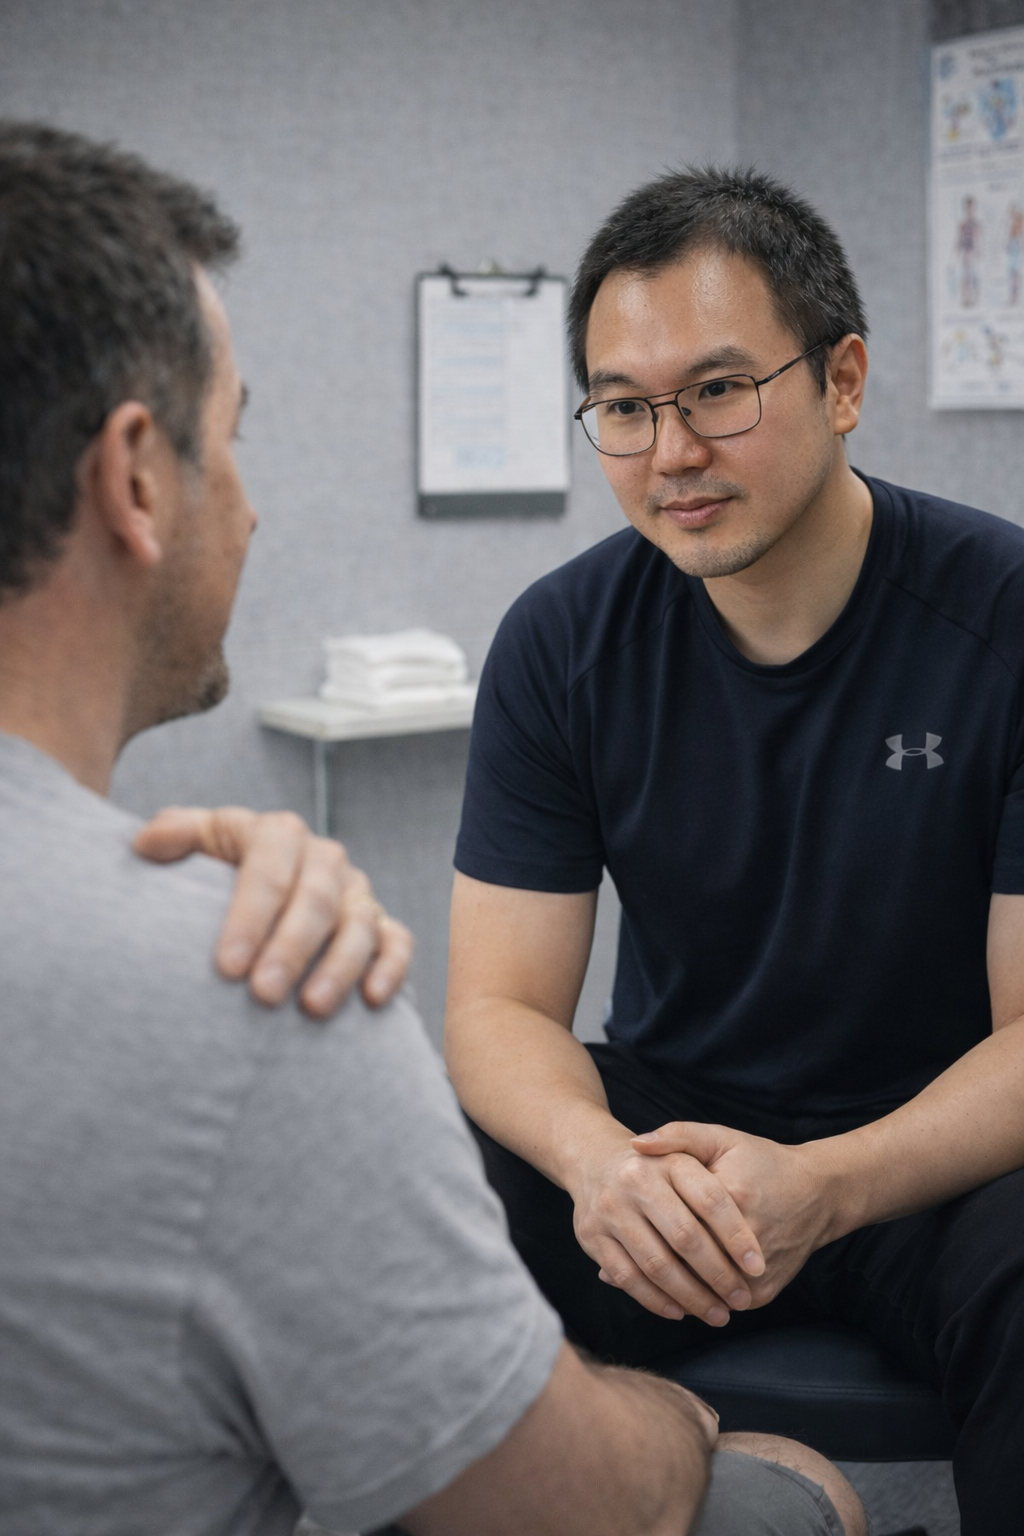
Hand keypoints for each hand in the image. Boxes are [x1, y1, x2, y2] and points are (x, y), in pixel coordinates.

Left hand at [133, 806, 413, 1015]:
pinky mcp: (380, 923)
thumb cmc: (217, 873)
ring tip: (311, 1008)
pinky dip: (391, 967)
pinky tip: (372, 999)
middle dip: (292, 947)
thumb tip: (144, 846)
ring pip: (360, 924)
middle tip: (263, 994)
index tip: (226, 967)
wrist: (259, 893)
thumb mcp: (197, 844)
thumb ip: (175, 835)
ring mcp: (357, 891)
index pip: (270, 868)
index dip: (250, 916)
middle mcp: (324, 857)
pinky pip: (397, 941)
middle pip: (317, 899)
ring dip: (340, 966)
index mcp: (278, 833)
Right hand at [566, 1127, 765, 1325]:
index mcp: (669, 1161)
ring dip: (691, 1296)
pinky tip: (679, 1311)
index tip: (757, 1267)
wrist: (596, 1161)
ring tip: (717, 1314)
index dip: (736, 1236)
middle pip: (685, 1237)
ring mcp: (611, 1209)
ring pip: (657, 1264)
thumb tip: (747, 1209)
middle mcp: (636, 1181)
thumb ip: (729, 1176)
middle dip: (718, 1275)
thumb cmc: (659, 1166)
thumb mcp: (690, 1149)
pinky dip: (655, 1300)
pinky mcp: (592, 1236)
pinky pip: (627, 1277)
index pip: (711, 1200)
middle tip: (740, 1298)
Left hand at [632, 1123, 835, 1305]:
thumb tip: (635, 1144)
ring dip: (670, 1287)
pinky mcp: (763, 1293)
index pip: (674, 1220)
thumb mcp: (722, 1139)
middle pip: (684, 1259)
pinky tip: (671, 1289)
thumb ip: (678, 1136)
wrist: (817, 1194)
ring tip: (642, 1275)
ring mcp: (756, 1273)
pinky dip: (694, 1297)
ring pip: (699, 1288)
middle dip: (653, 1261)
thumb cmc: (761, 1162)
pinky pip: (718, 1302)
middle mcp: (746, 1240)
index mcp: (731, 1196)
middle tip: (625, 1257)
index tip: (623, 1227)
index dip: (646, 1227)